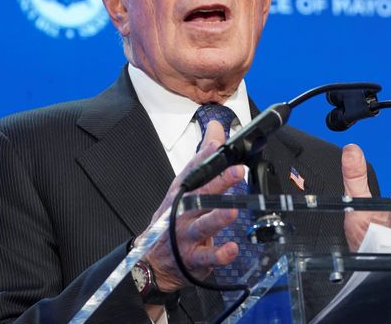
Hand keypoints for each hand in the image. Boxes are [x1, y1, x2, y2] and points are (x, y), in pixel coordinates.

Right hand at [134, 120, 243, 292]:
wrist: (153, 260)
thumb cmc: (174, 219)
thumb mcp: (185, 187)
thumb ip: (204, 158)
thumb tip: (216, 128)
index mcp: (181, 193)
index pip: (192, 171)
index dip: (204, 158)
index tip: (218, 146)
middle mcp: (181, 212)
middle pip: (200, 195)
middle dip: (218, 183)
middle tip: (237, 171)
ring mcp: (186, 236)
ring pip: (202, 225)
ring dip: (217, 218)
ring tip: (232, 210)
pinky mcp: (194, 258)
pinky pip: (207, 257)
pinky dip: (219, 254)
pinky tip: (232, 249)